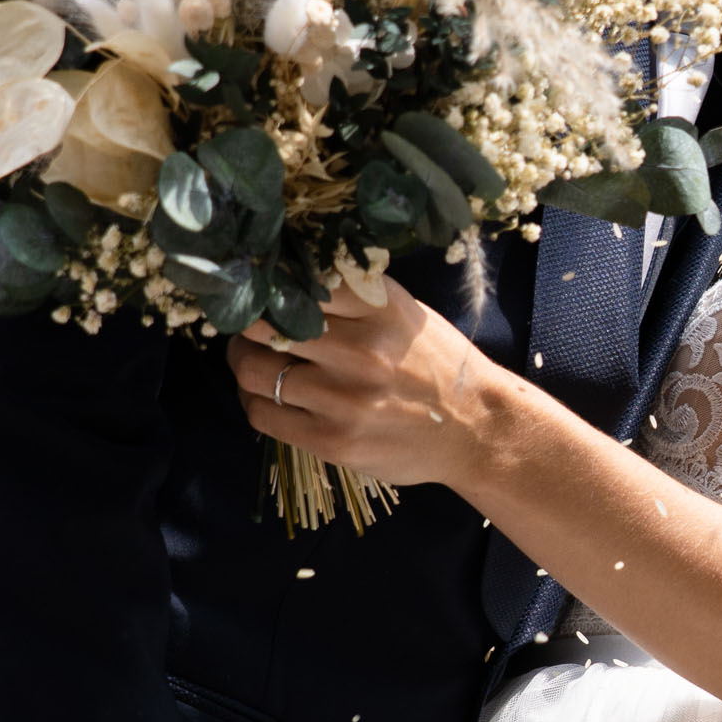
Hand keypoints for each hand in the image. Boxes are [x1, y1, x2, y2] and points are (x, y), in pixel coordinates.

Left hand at [227, 273, 495, 491]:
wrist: (476, 429)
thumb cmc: (435, 365)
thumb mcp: (405, 313)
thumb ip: (351, 297)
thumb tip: (286, 280)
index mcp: (379, 308)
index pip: (297, 282)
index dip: (269, 286)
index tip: (262, 291)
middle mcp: (361, 351)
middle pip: (262, 327)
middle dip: (247, 327)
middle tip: (252, 330)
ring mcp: (344, 400)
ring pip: (253, 372)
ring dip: (246, 365)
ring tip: (257, 364)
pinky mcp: (332, 441)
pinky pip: (263, 414)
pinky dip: (256, 401)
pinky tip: (272, 397)